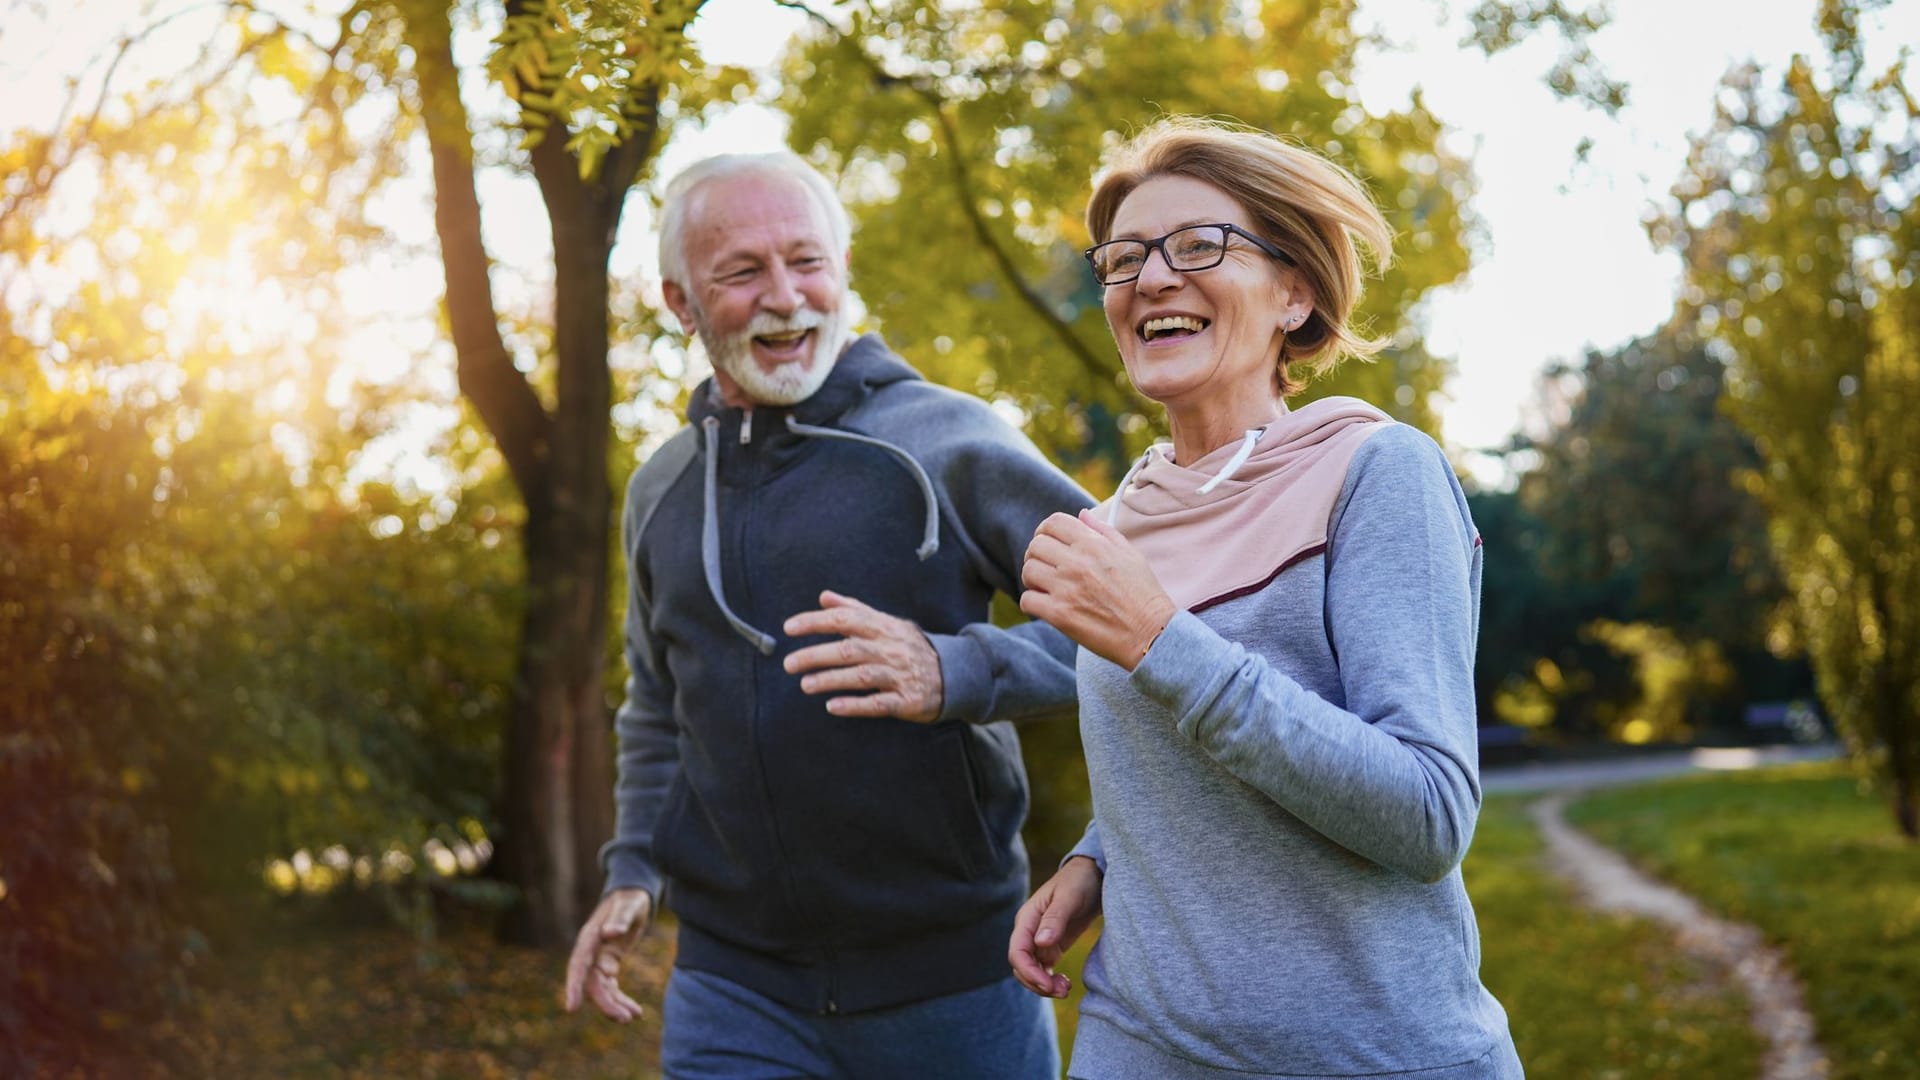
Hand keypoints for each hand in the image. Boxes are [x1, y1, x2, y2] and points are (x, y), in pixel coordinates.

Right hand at [563, 888, 651, 1021]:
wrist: (633, 896)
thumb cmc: (631, 898)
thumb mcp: (630, 904)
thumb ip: (621, 917)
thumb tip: (609, 933)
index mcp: (590, 938)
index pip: (578, 965)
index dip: (574, 986)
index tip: (571, 1009)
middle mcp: (590, 952)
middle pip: (591, 983)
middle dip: (605, 1003)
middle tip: (624, 1019)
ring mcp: (598, 959)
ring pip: (601, 989)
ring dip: (614, 1005)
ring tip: (633, 1017)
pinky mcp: (608, 964)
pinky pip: (611, 987)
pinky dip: (621, 999)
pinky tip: (635, 1011)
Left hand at [783, 590, 941, 721]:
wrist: (953, 673)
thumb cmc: (910, 647)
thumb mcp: (887, 623)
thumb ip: (855, 609)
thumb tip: (824, 596)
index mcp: (883, 628)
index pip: (845, 619)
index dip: (815, 622)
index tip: (789, 628)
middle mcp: (890, 649)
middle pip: (849, 649)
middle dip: (816, 655)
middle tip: (789, 664)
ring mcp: (900, 675)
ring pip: (861, 676)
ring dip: (831, 680)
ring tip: (805, 685)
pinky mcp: (907, 700)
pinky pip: (878, 704)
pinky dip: (855, 706)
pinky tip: (833, 706)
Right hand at [1009, 856, 1102, 997]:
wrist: (1094, 876)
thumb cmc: (1079, 881)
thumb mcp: (1069, 897)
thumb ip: (1055, 919)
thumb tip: (1040, 942)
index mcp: (1027, 918)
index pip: (1017, 952)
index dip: (1029, 972)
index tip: (1048, 984)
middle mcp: (1029, 931)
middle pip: (1021, 966)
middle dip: (1037, 983)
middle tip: (1063, 991)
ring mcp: (1039, 940)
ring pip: (1031, 971)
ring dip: (1044, 986)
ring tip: (1066, 990)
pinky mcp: (1052, 947)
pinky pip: (1044, 970)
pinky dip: (1051, 981)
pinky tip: (1066, 984)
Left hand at [1019, 509, 1176, 669]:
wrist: (1151, 633)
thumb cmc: (1143, 594)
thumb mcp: (1130, 554)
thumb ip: (1104, 531)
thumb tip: (1081, 515)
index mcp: (1093, 544)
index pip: (1053, 523)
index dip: (1045, 531)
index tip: (1048, 543)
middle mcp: (1077, 562)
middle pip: (1036, 545)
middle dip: (1037, 554)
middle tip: (1045, 567)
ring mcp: (1066, 588)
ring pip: (1028, 570)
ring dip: (1032, 578)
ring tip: (1045, 587)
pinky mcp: (1060, 615)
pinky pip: (1027, 600)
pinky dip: (1032, 603)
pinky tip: (1045, 606)